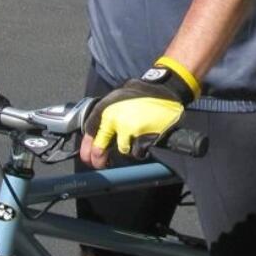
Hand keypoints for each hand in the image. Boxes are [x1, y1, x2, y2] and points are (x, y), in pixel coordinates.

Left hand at [82, 59, 197, 168]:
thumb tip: (96, 137)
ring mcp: (128, 129)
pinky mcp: (142, 138)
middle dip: (99, 158)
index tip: (88, 155)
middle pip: (100, 146)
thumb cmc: (144, 94)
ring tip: (136, 139)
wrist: (167, 91)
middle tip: (100, 164)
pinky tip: (146, 140)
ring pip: (121, 150)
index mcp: (106, 107)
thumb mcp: (120, 97)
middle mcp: (114, 118)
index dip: (88, 146)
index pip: (90, 130)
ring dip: (127, 148)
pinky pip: (137, 152)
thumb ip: (108, 114)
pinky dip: (141, 150)